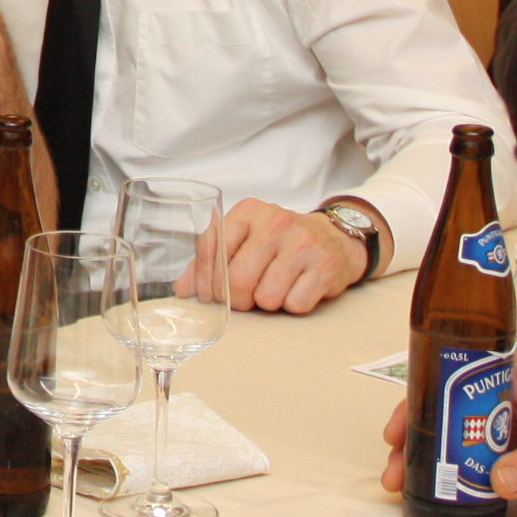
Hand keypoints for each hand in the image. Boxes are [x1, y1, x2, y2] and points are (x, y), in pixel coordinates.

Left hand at [215, 198, 372, 313]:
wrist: (333, 239)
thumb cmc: (280, 242)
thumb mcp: (245, 239)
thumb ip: (212, 260)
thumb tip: (184, 290)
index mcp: (249, 211)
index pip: (211, 248)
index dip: (204, 280)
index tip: (208, 296)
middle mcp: (275, 222)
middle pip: (238, 279)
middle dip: (237, 299)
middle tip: (246, 297)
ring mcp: (302, 243)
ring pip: (266, 297)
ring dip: (267, 302)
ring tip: (276, 286)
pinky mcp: (325, 266)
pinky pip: (294, 305)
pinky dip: (292, 305)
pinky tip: (297, 288)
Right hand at [381, 362, 516, 500]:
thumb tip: (496, 480)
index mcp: (515, 381)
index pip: (456, 380)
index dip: (422, 400)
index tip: (402, 424)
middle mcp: (506, 399)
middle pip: (447, 408)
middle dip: (414, 434)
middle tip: (395, 462)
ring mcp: (508, 425)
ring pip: (456, 433)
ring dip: (428, 454)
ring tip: (404, 480)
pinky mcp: (514, 449)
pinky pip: (474, 454)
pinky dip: (450, 468)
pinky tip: (433, 484)